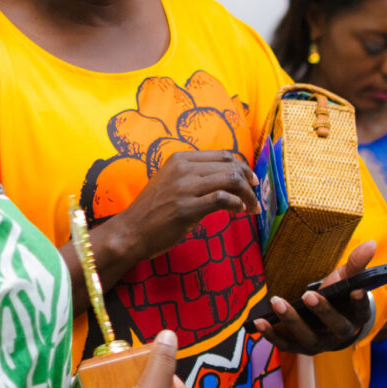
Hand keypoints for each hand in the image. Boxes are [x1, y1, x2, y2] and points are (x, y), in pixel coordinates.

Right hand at [103, 150, 259, 263]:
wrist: (131, 231)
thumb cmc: (153, 210)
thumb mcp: (171, 182)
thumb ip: (194, 176)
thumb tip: (227, 179)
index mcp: (180, 159)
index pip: (223, 155)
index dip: (243, 167)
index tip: (251, 181)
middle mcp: (183, 168)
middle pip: (230, 167)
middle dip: (249, 182)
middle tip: (255, 197)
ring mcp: (184, 188)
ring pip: (230, 180)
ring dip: (247, 195)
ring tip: (251, 208)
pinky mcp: (186, 209)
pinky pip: (222, 199)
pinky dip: (236, 204)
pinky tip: (238, 211)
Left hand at [251, 240, 379, 354]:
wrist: (320, 319)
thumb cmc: (336, 296)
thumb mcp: (345, 279)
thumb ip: (356, 263)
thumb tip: (371, 243)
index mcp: (354, 317)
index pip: (361, 312)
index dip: (360, 302)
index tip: (356, 289)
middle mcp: (338, 335)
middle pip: (334, 326)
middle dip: (322, 311)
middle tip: (308, 295)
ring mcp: (318, 343)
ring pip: (306, 336)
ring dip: (291, 320)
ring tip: (277, 302)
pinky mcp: (296, 347)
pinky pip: (283, 343)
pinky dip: (271, 334)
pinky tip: (259, 321)